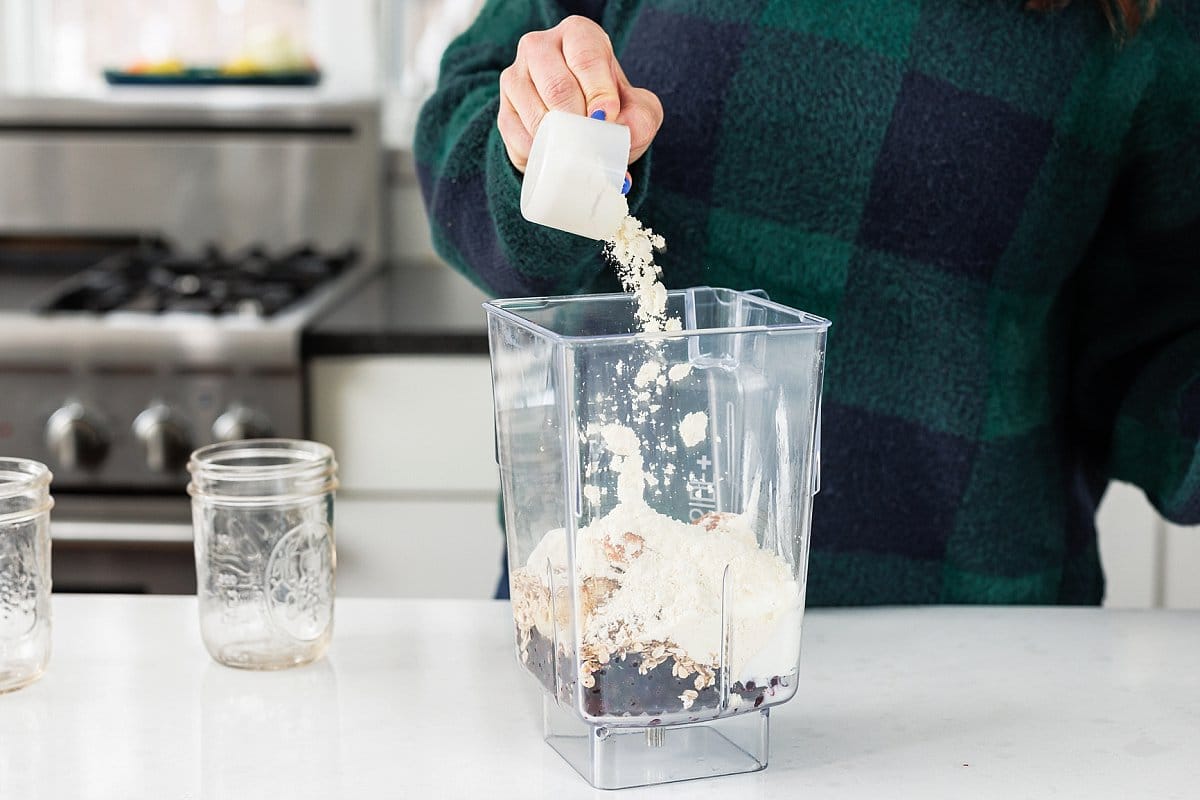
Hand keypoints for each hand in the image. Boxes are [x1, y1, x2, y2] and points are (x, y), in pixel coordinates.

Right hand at [498, 15, 662, 173]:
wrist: (582, 130)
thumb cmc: (609, 109)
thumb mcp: (638, 110)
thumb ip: (641, 117)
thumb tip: (621, 129)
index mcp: (577, 35)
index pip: (585, 57)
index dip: (598, 91)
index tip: (608, 118)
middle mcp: (539, 47)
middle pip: (557, 85)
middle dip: (579, 121)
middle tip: (595, 142)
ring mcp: (515, 79)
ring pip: (535, 113)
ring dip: (561, 140)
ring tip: (580, 153)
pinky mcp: (504, 113)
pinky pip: (519, 137)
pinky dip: (542, 154)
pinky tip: (558, 156)